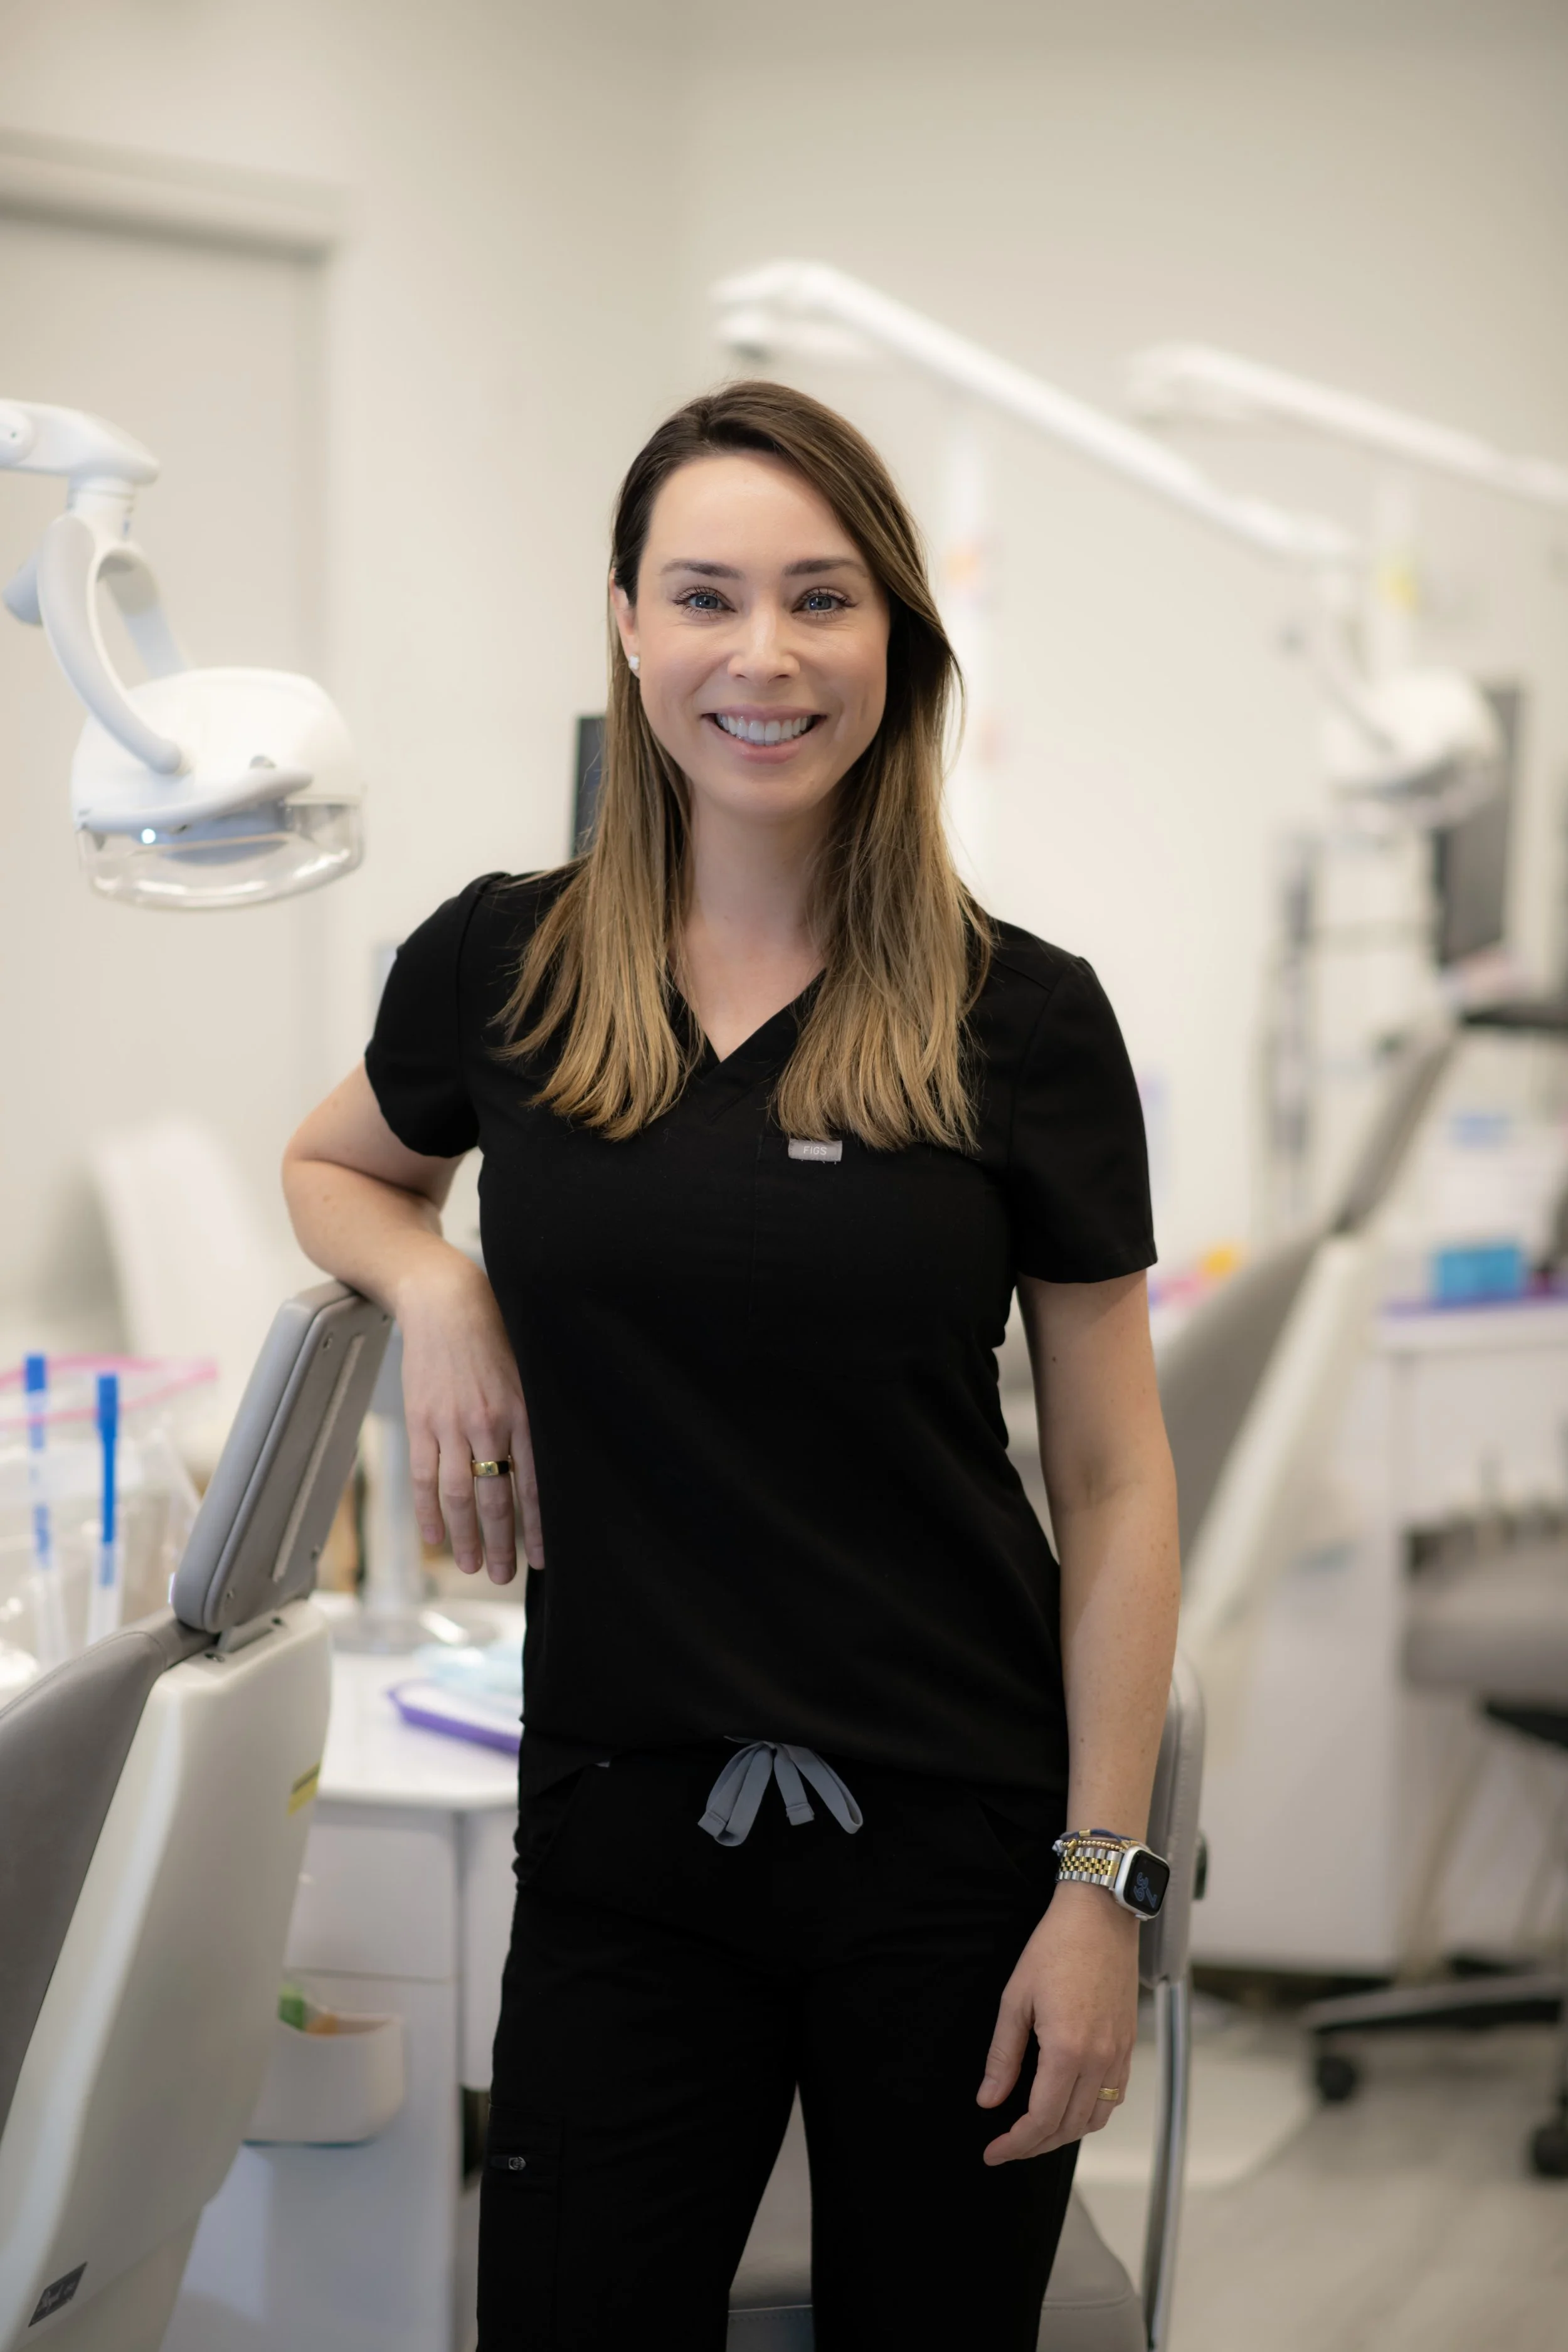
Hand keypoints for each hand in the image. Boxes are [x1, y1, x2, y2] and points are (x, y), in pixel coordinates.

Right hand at [394, 1248, 542, 1582]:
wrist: (445, 1300)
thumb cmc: (495, 1333)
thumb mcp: (530, 1370)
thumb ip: (538, 1416)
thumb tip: (553, 1464)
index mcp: (523, 1413)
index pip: (534, 1485)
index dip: (538, 1527)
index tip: (543, 1558)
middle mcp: (488, 1424)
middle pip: (496, 1499)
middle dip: (503, 1543)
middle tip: (507, 1576)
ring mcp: (451, 1425)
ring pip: (459, 1496)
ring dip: (466, 1538)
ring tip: (474, 1567)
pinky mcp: (422, 1421)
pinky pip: (425, 1477)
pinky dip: (429, 1513)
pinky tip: (435, 1538)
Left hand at [976, 1882, 1138, 2162]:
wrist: (1100, 1915)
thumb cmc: (1055, 1947)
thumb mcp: (1015, 1998)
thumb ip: (1003, 2056)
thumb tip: (988, 2100)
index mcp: (1068, 2050)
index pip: (1041, 2119)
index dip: (1015, 2144)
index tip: (992, 2153)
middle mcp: (1100, 2059)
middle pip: (1068, 2127)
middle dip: (1034, 2145)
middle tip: (1006, 2147)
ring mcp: (1120, 2054)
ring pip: (1094, 2119)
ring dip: (1063, 2134)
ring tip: (1033, 2132)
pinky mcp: (1129, 2045)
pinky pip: (1114, 2097)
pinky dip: (1090, 2114)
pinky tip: (1068, 2107)